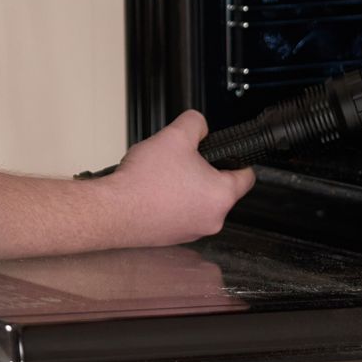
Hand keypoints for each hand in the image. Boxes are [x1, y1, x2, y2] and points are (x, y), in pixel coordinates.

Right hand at [93, 109, 255, 247]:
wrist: (114, 211)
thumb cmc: (144, 182)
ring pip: (198, 202)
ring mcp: (193, 231)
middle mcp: (213, 219)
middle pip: (219, 188)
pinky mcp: (173, 238)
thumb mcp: (174, 135)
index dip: (238, 159)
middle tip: (182, 160)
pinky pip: (181, 215)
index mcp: (221, 195)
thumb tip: (199, 125)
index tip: (228, 154)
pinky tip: (153, 192)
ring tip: (162, 176)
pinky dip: (171, 203)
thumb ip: (195, 123)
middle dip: (202, 171)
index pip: (247, 176)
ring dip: (185, 188)